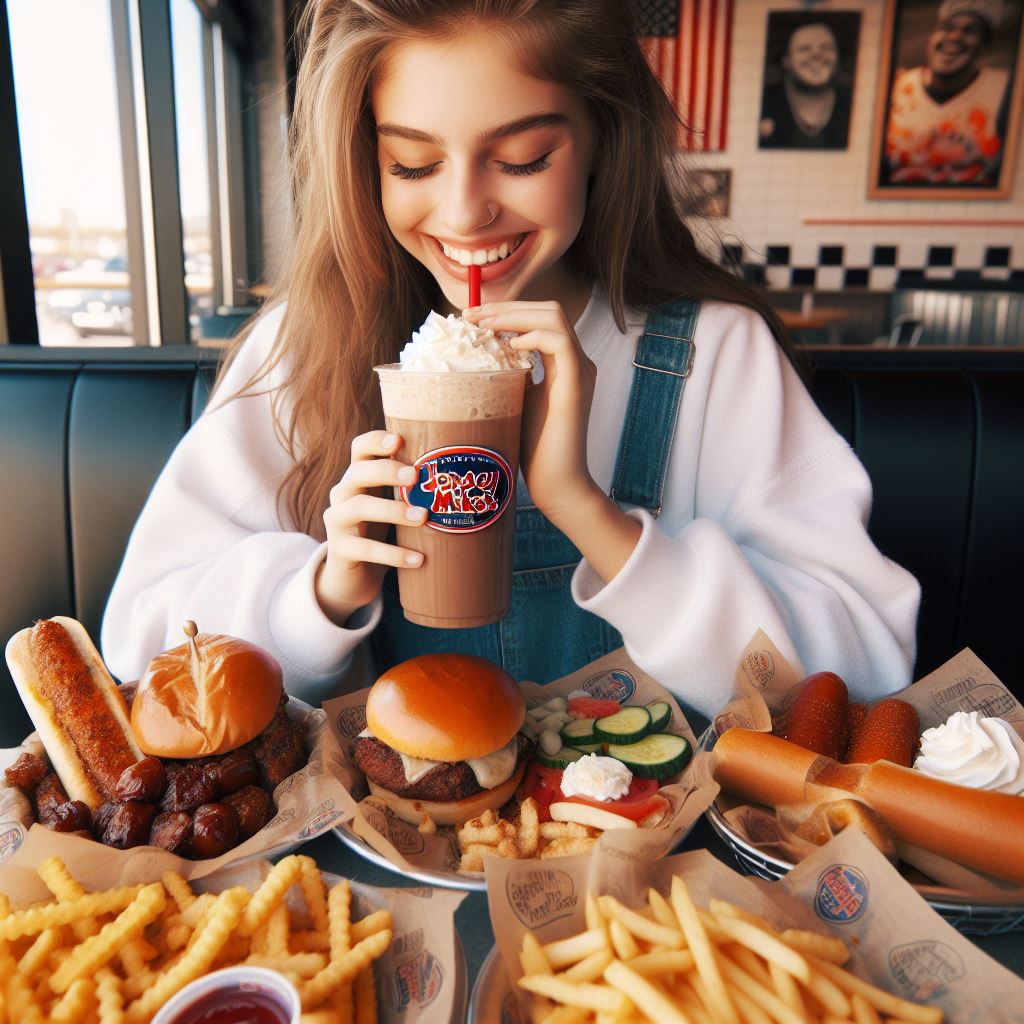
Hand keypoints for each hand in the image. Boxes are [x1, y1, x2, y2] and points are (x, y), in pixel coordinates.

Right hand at [315, 430, 425, 624]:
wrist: (354, 577)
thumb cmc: (382, 533)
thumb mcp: (394, 506)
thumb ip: (413, 491)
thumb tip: (465, 478)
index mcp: (358, 478)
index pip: (359, 448)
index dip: (376, 441)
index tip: (399, 441)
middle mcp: (343, 494)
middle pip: (357, 472)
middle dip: (386, 470)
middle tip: (415, 476)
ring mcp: (337, 522)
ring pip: (359, 507)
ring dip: (393, 510)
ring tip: (423, 517)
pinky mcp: (339, 550)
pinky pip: (364, 549)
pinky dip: (393, 554)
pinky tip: (418, 559)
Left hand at [464, 300, 598, 522]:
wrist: (557, 482)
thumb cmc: (533, 448)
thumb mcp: (513, 400)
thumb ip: (506, 374)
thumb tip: (475, 356)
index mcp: (562, 363)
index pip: (539, 317)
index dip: (506, 310)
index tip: (471, 316)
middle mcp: (575, 361)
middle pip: (548, 308)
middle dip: (506, 306)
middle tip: (470, 314)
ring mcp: (579, 370)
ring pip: (554, 317)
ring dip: (514, 315)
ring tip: (484, 326)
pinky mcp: (576, 385)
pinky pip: (559, 343)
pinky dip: (533, 336)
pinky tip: (509, 346)